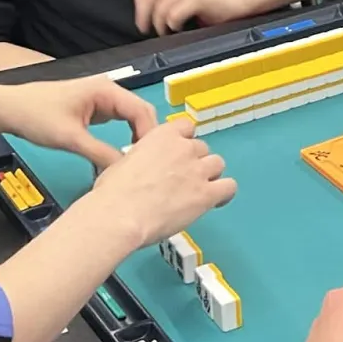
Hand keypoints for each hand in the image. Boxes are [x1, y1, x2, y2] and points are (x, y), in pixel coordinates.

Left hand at [0, 75, 155, 171]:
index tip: (149, 161)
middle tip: (146, 164)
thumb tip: (125, 171)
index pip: (142, 111)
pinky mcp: (96, 110)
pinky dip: (126, 137)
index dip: (150, 136)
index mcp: (106, 90)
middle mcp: (109, 91)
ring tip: (138, 162)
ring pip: (132, 119)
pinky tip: (125, 155)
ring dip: (137, 138)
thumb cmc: (36, 116)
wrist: (10, 109)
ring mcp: (103, 100)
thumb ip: (100, 154)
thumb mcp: (70, 138)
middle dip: (146, 137)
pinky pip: (121, 123)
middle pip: (141, 114)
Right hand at [80, 117, 235, 251]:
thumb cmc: (112, 194)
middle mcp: (183, 148)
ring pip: (218, 164)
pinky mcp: (206, 194)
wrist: (119, 214)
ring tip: (198, 190)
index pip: (186, 126)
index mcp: (161, 136)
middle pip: (202, 148)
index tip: (178, 154)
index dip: (184, 141)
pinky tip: (215, 201)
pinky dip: (224, 193)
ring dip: (210, 175)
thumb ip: (143, 157)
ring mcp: (197, 170)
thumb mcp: (123, 161)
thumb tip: (142, 167)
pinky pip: (229, 187)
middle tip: (183, 179)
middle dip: (194, 162)